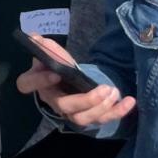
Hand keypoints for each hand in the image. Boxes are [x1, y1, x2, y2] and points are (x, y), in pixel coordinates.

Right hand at [15, 35, 136, 126]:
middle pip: (64, 107)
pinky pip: (102, 119)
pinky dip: (118, 112)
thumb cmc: (59, 67)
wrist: (72, 81)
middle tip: (104, 89)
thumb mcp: (51, 54)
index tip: (55, 75)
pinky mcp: (89, 118)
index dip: (40, 82)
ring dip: (102, 107)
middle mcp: (52, 101)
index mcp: (37, 83)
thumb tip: (36, 38)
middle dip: (86, 100)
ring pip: (83, 118)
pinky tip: (129, 102)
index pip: (28, 85)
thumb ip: (45, 47)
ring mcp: (71, 113)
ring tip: (113, 92)